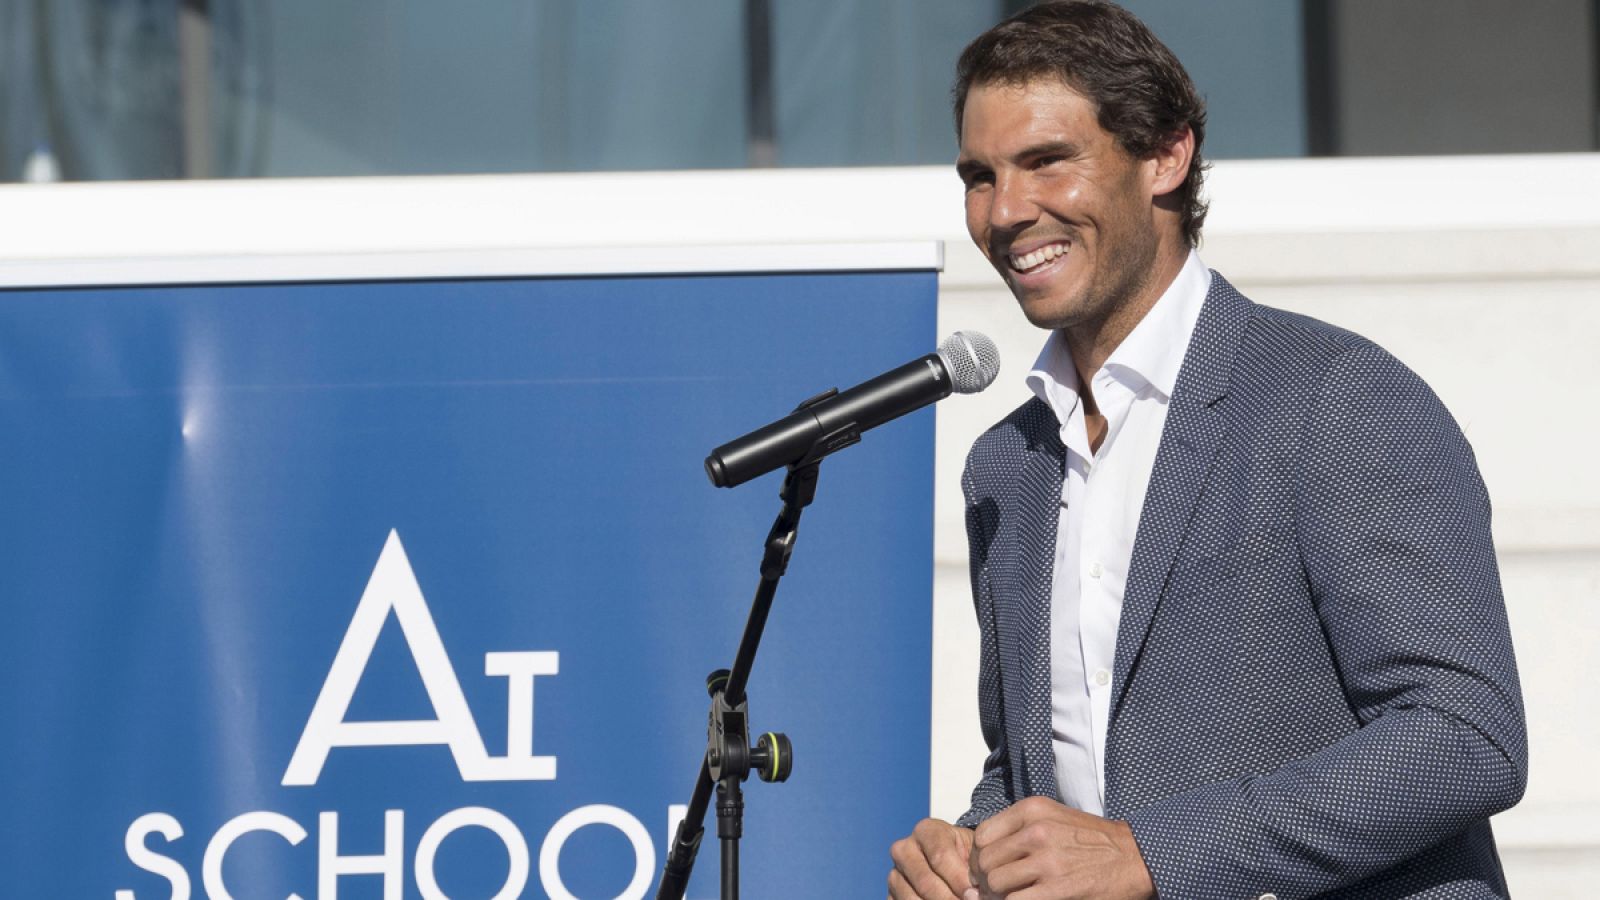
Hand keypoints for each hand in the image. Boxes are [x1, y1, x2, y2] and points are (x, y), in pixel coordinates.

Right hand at [889, 818, 976, 898]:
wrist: (952, 864)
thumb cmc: (966, 857)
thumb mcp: (974, 853)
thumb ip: (976, 865)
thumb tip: (976, 892)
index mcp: (926, 830)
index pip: (940, 856)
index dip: (958, 879)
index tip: (974, 894)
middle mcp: (904, 849)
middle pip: (925, 881)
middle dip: (950, 899)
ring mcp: (894, 873)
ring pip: (912, 898)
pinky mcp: (890, 893)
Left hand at [968, 797, 1154, 899]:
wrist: (1134, 856)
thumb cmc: (1090, 839)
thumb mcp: (1053, 818)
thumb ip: (1016, 832)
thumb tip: (980, 862)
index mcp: (1033, 810)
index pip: (982, 835)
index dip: (980, 856)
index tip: (989, 868)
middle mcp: (1037, 831)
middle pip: (985, 862)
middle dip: (986, 880)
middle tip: (997, 888)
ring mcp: (1048, 861)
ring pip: (996, 884)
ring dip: (998, 895)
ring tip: (1011, 895)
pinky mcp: (1059, 889)